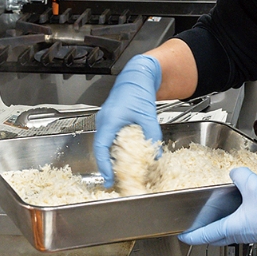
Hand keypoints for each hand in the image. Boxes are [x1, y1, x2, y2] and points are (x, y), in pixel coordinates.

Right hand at [93, 54, 161, 186]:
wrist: (136, 76)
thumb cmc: (138, 90)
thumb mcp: (148, 116)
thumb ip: (153, 136)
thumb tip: (156, 155)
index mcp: (110, 119)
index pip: (101, 148)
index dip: (103, 165)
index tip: (108, 178)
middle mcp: (103, 120)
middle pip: (100, 148)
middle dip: (106, 165)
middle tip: (114, 179)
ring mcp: (104, 119)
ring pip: (104, 143)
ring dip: (110, 158)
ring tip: (118, 171)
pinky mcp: (109, 119)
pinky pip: (107, 138)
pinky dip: (112, 148)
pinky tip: (122, 155)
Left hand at [178, 167, 256, 245]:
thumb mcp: (253, 185)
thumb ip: (239, 176)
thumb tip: (234, 173)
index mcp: (233, 227)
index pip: (206, 235)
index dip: (192, 235)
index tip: (183, 236)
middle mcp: (240, 234)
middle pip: (215, 238)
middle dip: (203, 235)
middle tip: (195, 230)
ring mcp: (250, 234)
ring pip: (228, 235)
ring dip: (217, 230)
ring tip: (211, 221)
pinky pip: (240, 229)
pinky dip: (231, 224)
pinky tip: (235, 212)